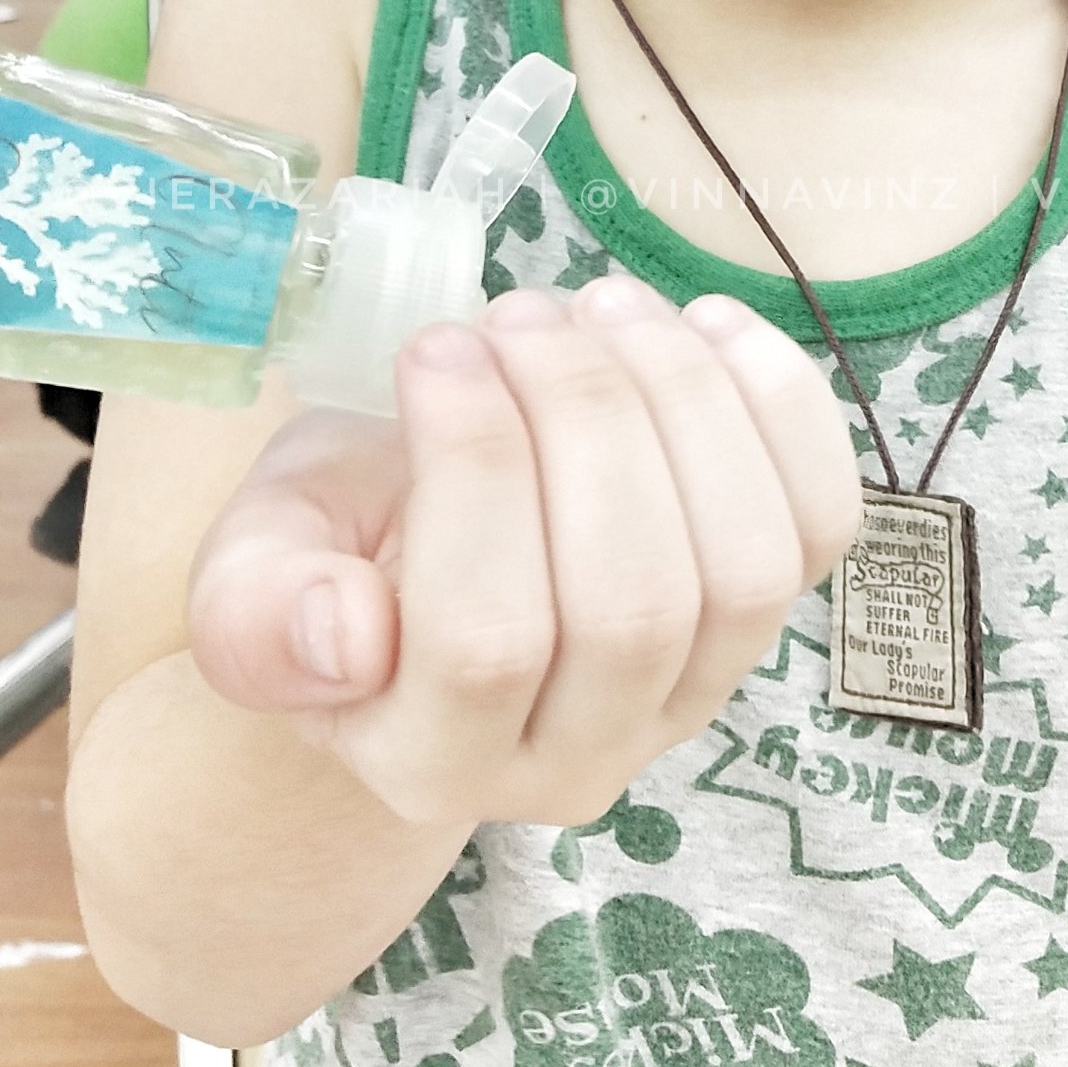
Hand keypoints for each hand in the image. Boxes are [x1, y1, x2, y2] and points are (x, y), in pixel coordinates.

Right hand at [187, 276, 860, 826]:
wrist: (414, 578)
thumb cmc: (329, 560)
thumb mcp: (248, 572)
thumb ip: (259, 616)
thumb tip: (340, 635)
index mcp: (427, 760)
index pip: (484, 639)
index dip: (475, 471)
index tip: (435, 345)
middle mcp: (575, 759)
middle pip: (632, 601)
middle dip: (584, 417)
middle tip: (518, 309)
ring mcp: (686, 702)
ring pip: (743, 567)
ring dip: (683, 402)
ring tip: (599, 306)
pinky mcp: (759, 626)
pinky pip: (820, 528)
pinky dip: (783, 412)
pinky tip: (705, 327)